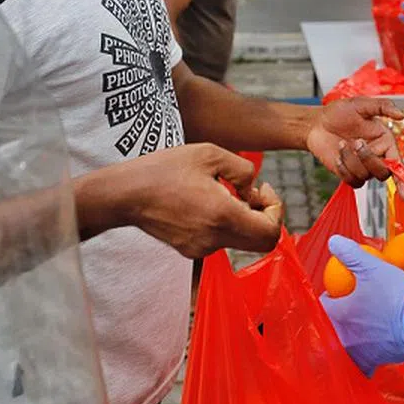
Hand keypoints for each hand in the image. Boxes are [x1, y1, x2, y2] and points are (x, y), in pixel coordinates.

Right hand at [120, 143, 283, 256]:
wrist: (127, 193)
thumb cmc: (167, 169)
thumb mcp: (211, 154)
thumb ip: (244, 170)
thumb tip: (254, 189)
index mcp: (223, 216)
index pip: (270, 233)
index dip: (276, 210)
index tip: (262, 189)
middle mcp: (214, 239)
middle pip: (261, 243)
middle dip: (265, 217)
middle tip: (251, 192)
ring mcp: (201, 248)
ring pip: (241, 240)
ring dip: (243, 217)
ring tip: (222, 190)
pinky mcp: (190, 250)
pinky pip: (221, 240)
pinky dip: (225, 222)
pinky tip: (206, 200)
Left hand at [305, 98, 403, 199]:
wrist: (317, 123)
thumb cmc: (338, 113)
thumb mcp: (361, 104)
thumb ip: (382, 107)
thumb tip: (401, 114)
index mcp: (385, 141)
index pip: (398, 163)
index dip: (403, 180)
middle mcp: (376, 156)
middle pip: (383, 172)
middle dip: (368, 158)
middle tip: (356, 141)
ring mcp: (362, 166)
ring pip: (366, 175)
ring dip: (351, 160)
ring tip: (341, 144)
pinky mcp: (349, 173)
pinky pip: (352, 180)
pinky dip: (344, 168)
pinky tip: (337, 156)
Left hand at [320, 235, 403, 375]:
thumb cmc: (397, 295)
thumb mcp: (372, 267)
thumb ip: (350, 254)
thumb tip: (333, 241)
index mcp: (339, 316)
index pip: (321, 307)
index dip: (327, 298)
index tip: (336, 292)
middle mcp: (343, 338)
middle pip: (328, 329)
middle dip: (333, 320)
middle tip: (345, 309)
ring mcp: (359, 353)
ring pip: (343, 347)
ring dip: (346, 337)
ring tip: (358, 326)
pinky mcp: (375, 363)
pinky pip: (362, 362)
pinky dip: (364, 357)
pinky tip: (373, 348)